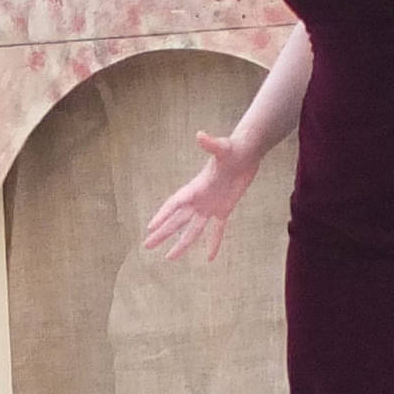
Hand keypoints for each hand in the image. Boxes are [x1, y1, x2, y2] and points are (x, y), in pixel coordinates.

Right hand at [141, 133, 261, 259]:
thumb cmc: (233, 149)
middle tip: (147, 245)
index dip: (162, 215)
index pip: (175, 204)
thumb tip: (201, 135)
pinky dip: (213, 244)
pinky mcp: (224, 209)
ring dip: (182, 243)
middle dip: (162, 233)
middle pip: (177, 220)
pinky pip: (217, 230)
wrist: (245, 152)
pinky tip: (209, 258)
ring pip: (192, 229)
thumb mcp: (222, 148)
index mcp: (195, 188)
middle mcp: (199, 199)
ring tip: (169, 258)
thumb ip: (211, 144)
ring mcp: (210, 206)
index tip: (150, 227)